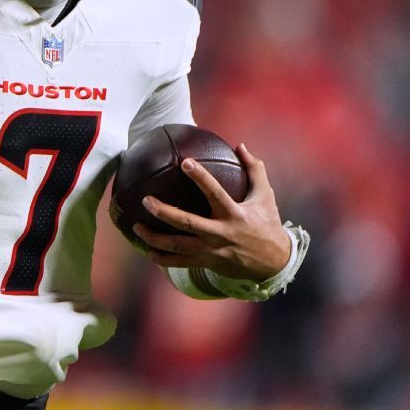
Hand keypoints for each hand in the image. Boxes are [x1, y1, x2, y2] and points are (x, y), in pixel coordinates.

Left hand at [132, 144, 290, 280]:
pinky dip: (160, 258)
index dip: (200, 177)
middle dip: (164, 212)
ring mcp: (211, 250)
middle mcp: (220, 233)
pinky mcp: (206, 262)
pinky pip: (178, 263)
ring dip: (154, 238)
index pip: (215, 192)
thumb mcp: (265, 196)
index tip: (185, 162)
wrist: (273, 263)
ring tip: (136, 226)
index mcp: (234, 214)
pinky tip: (145, 250)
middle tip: (146, 200)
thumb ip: (254, 170)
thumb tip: (240, 146)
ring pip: (177, 246)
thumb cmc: (267, 224)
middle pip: (187, 223)